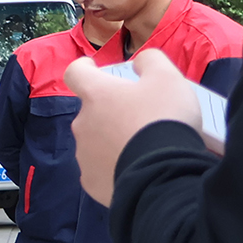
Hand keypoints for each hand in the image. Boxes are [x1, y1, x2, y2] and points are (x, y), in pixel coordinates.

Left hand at [67, 49, 205, 204]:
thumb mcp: (167, 77)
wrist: (161, 173)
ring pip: (95, 140)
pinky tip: (134, 167)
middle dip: (110, 110)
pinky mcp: (90, 181)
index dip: (84, 68)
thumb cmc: (162, 118)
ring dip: (112, 139)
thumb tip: (138, 62)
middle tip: (140, 116)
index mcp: (96, 95)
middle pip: (91, 111)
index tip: (93, 68)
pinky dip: (113, 165)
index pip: (76, 73)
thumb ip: (150, 61)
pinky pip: (100, 168)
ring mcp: (83, 155)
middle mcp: (82, 123)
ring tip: (141, 145)